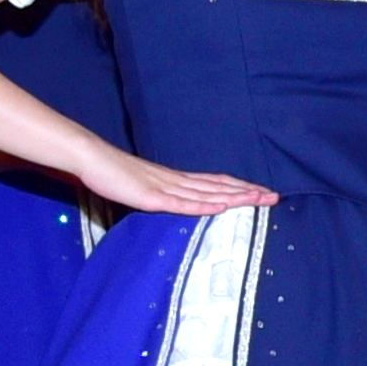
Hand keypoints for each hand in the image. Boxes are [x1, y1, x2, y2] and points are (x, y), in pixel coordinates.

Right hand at [87, 148, 273, 217]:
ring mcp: (165, 187)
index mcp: (176, 179)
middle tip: (275, 197)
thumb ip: (162, 196)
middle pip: (219, 186)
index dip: (239, 188)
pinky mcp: (151, 196)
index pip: (215, 183)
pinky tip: (220, 207)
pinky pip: (181, 203)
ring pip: (207, 193)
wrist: (91, 158)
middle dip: (248, 192)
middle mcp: (177, 181)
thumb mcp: (144, 188)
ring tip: (258, 200)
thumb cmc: (114, 173)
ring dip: (234, 197)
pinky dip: (203, 206)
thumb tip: (178, 204)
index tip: (261, 192)